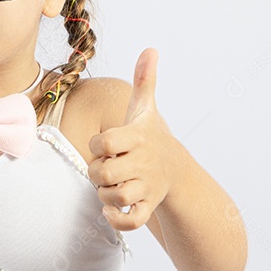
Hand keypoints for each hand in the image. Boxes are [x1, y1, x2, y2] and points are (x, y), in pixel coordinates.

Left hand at [87, 48, 176, 230]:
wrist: (175, 170)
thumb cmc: (149, 136)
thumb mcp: (146, 109)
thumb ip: (144, 80)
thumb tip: (151, 49)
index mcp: (137, 137)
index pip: (103, 142)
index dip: (96, 145)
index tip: (104, 145)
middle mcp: (143, 162)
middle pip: (102, 172)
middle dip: (95, 172)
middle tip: (103, 168)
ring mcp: (147, 186)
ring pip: (115, 196)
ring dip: (104, 194)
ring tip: (109, 186)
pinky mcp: (148, 207)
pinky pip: (130, 221)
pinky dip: (116, 218)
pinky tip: (110, 209)